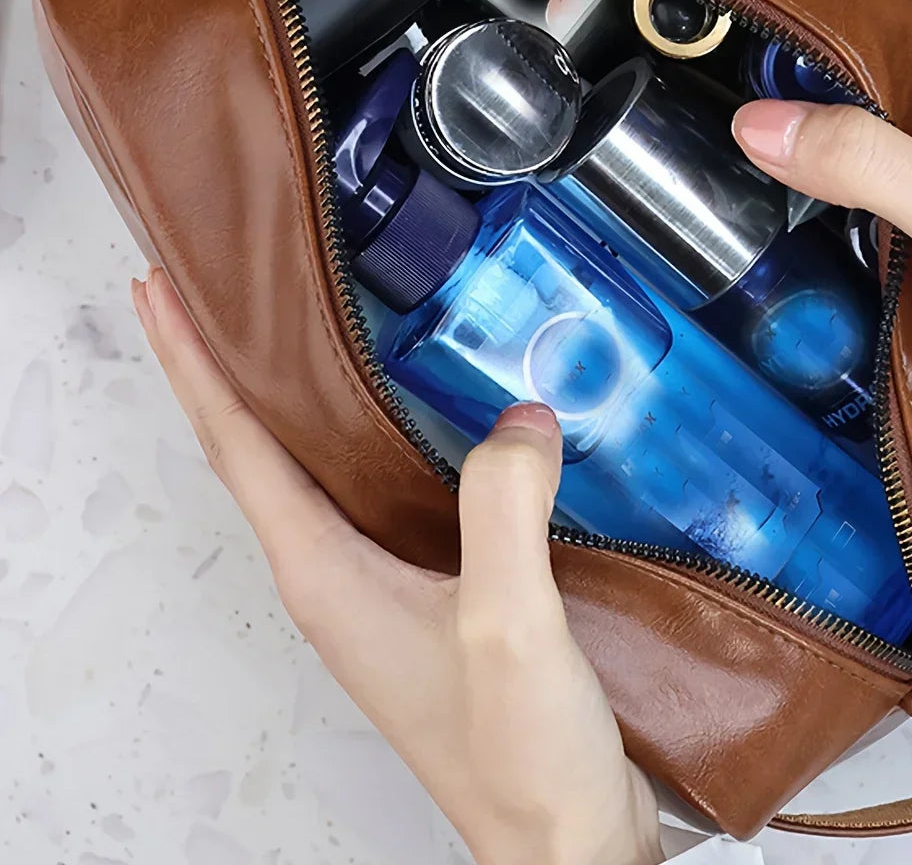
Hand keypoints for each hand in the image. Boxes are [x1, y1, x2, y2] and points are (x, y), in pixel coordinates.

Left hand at [132, 268, 663, 864]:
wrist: (563, 839)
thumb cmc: (518, 755)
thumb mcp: (505, 624)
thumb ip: (502, 510)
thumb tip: (519, 420)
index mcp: (324, 577)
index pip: (237, 449)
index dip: (193, 365)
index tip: (160, 291)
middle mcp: (335, 578)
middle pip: (262, 451)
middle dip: (230, 368)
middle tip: (224, 289)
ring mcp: (381, 589)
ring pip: (323, 470)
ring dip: (300, 400)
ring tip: (308, 330)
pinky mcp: (433, 593)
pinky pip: (389, 493)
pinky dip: (381, 438)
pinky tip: (425, 413)